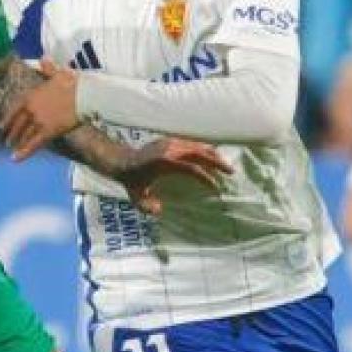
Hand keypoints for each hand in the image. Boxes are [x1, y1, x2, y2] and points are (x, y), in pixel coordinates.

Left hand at [1, 59, 79, 160]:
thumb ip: (48, 69)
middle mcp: (31, 109)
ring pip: (24, 134)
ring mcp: (38, 121)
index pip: (15, 109)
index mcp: (31, 95)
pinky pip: (34, 144)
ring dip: (17, 143)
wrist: (82, 94)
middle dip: (11, 133)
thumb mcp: (58, 73)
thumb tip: (43, 59)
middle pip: (18, 124)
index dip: (8, 119)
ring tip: (11, 150)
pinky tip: (15, 159)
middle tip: (7, 141)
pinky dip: (24, 152)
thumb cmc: (72, 82)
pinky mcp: (48, 132)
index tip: (2, 126)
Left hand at [120, 138, 234, 215]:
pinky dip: (204, 151)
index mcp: (165, 162)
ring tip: (225, 166)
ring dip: (213, 155)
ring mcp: (171, 143)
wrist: (121, 160)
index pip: (192, 169)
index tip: (216, 188)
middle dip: (217, 162)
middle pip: (200, 153)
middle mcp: (170, 149)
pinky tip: (211, 159)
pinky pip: (192, 144)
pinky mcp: (171, 141)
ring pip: (198, 146)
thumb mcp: (137, 197)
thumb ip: (146, 206)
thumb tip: (159, 211)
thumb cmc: (131, 181)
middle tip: (230, 172)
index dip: (206, 178)